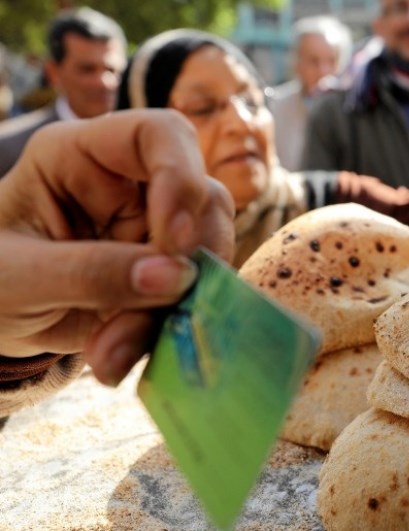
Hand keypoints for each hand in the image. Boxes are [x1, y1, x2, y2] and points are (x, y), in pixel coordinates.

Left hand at [0, 109, 234, 385]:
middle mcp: (132, 186)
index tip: (173, 240)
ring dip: (176, 308)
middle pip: (202, 198)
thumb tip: (177, 278)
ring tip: (115, 352)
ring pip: (208, 253)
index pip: (159, 135)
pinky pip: (194, 298)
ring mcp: (154, 230)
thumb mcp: (16, 277)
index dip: (181, 176)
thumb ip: (89, 273)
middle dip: (187, 260)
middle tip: (157, 308)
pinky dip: (167, 333)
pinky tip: (118, 358)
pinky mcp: (166, 275)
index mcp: (83, 156)